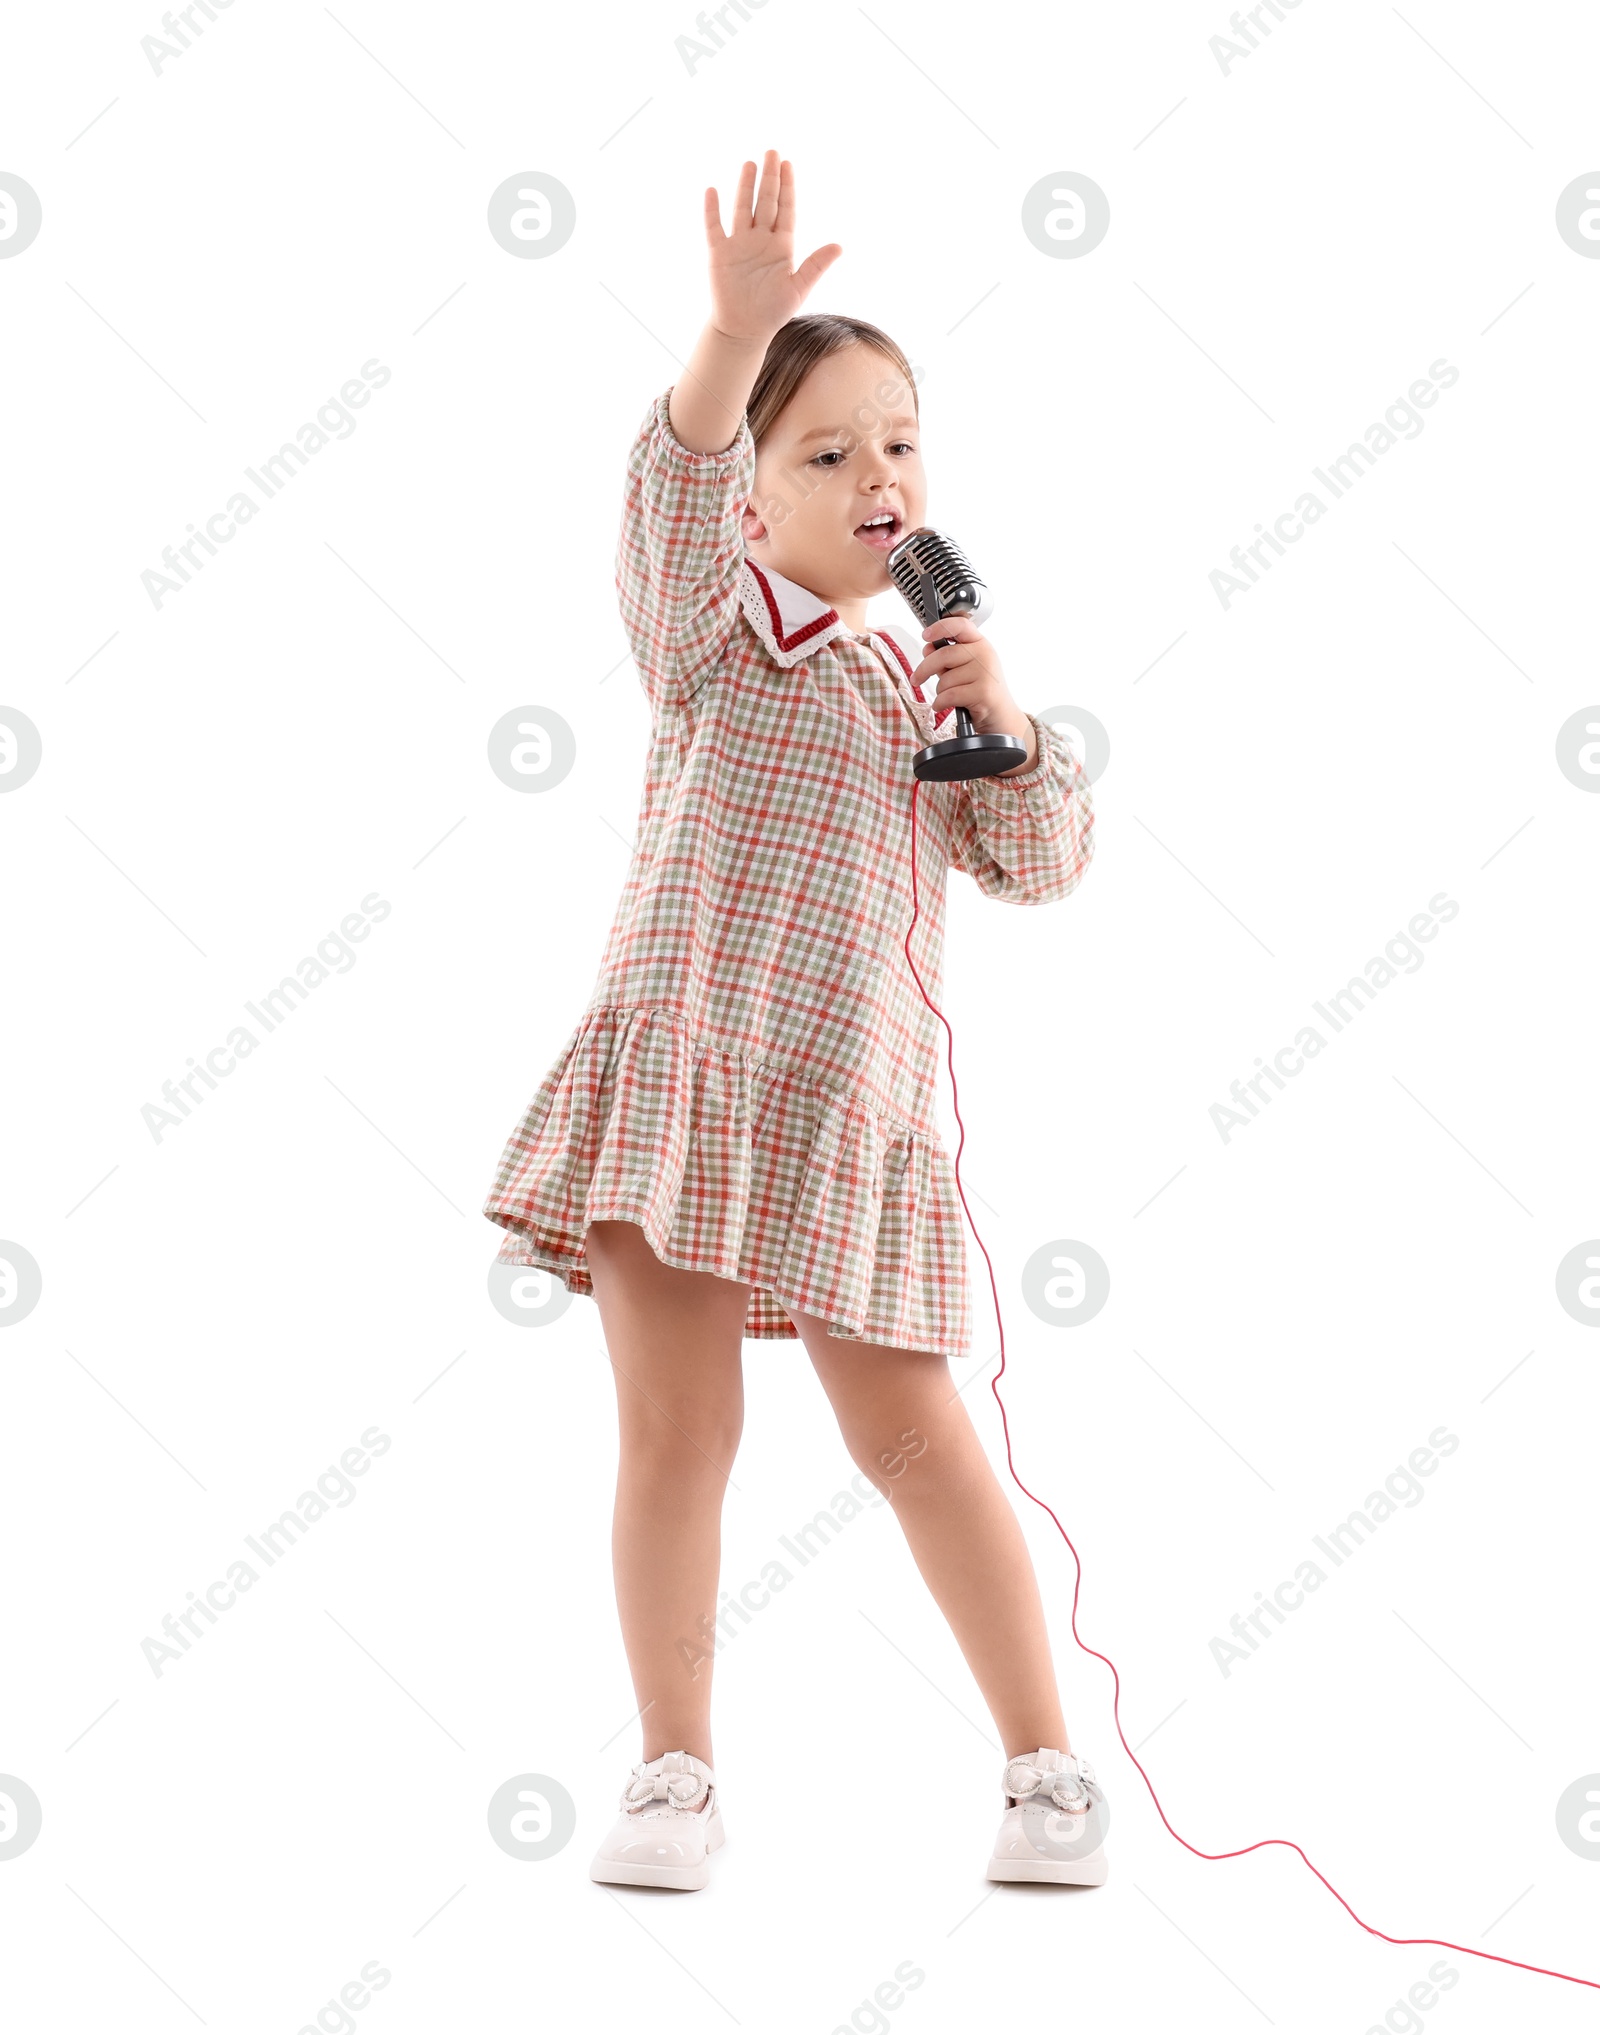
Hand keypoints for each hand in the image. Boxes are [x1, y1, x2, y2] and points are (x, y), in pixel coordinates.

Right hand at [702, 150, 841, 346]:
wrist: (744, 330)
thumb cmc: (773, 312)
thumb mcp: (798, 289)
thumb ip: (816, 265)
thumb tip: (839, 246)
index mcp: (781, 246)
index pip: (786, 210)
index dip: (787, 187)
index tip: (788, 164)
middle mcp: (760, 240)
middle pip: (765, 202)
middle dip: (769, 178)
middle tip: (772, 152)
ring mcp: (739, 244)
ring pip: (742, 208)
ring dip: (745, 187)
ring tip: (749, 164)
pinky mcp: (719, 254)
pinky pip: (714, 227)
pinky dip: (712, 210)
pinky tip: (712, 191)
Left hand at [912, 617, 1037, 769]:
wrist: (1001, 717)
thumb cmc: (981, 692)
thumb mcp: (964, 670)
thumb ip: (947, 658)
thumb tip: (928, 648)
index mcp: (980, 644)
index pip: (960, 625)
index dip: (940, 628)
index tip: (926, 636)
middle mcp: (985, 655)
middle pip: (944, 654)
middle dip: (925, 669)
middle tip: (917, 678)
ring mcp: (986, 673)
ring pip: (945, 679)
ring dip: (940, 691)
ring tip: (950, 696)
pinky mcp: (983, 692)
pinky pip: (948, 695)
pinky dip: (940, 703)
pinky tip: (944, 705)